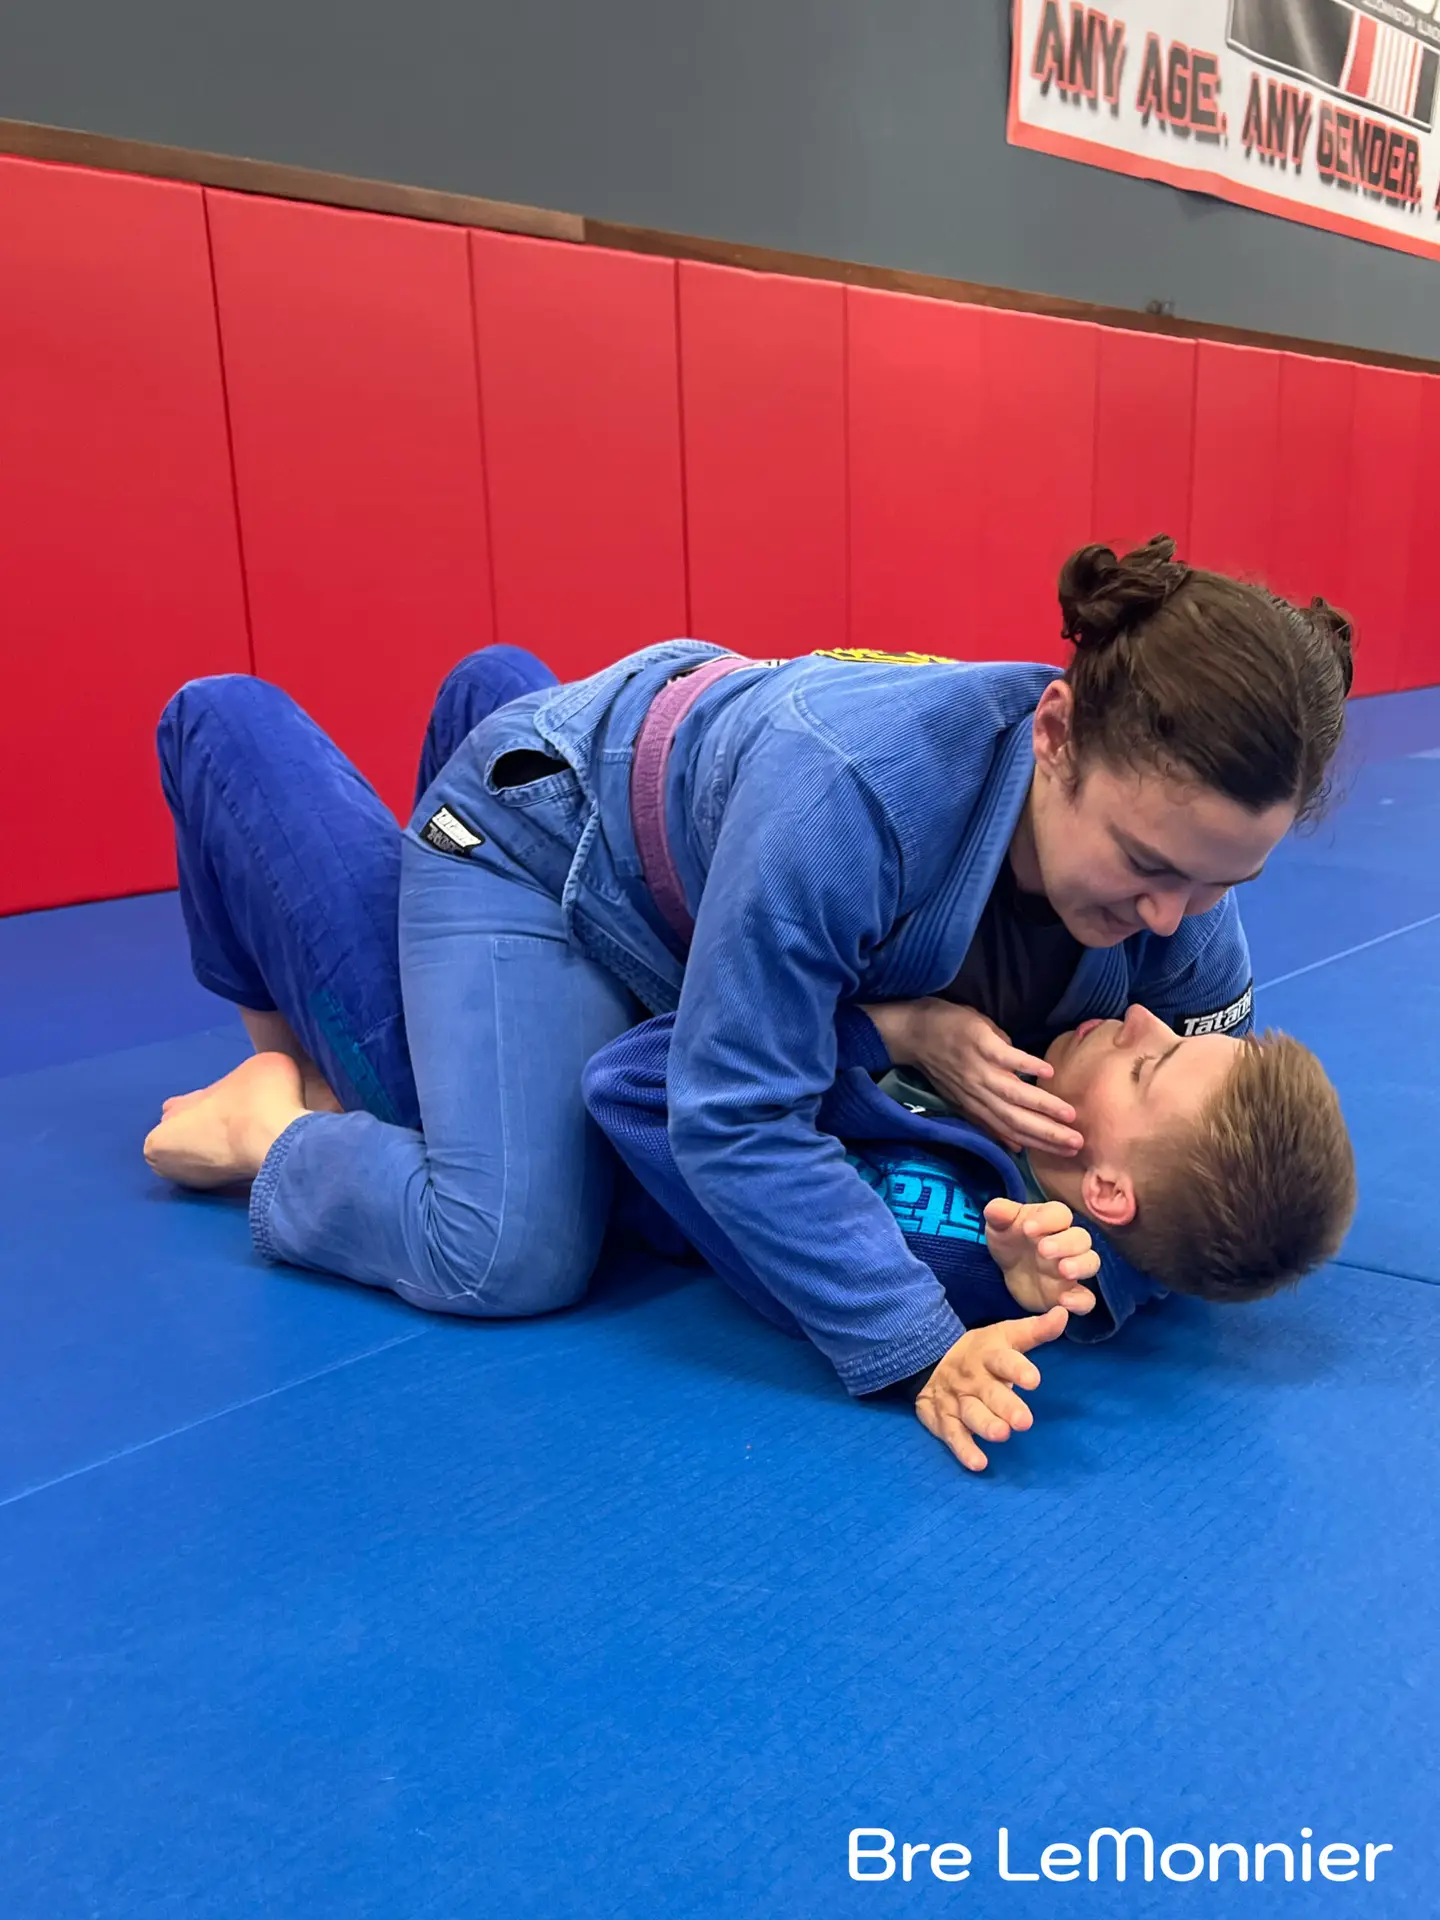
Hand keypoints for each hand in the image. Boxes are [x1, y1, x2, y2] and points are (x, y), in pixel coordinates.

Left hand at [894, 1001, 1082, 1155]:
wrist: (912, 1032)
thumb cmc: (941, 1062)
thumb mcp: (962, 1095)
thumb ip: (988, 1116)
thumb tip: (1016, 1144)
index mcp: (975, 1106)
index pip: (1011, 1131)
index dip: (1039, 1144)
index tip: (1067, 1153)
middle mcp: (978, 1094)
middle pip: (1016, 1121)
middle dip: (1048, 1134)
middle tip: (1076, 1142)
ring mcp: (979, 1070)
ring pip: (1014, 1095)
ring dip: (1042, 1106)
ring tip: (1069, 1114)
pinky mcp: (979, 1044)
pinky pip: (1006, 1058)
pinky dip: (1026, 1066)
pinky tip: (1048, 1073)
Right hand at [916, 1308, 1068, 1471]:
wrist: (928, 1360)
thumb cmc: (980, 1352)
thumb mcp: (1005, 1336)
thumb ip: (1035, 1330)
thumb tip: (1064, 1313)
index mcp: (989, 1355)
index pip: (1003, 1359)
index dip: (1017, 1369)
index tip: (1033, 1380)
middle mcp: (973, 1378)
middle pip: (989, 1392)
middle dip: (1005, 1406)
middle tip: (1024, 1421)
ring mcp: (957, 1399)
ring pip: (970, 1413)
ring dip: (985, 1425)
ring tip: (1002, 1435)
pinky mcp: (943, 1419)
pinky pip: (952, 1435)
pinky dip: (963, 1450)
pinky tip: (978, 1463)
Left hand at [984, 1196, 1097, 1315]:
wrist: (1009, 1273)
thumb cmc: (1010, 1241)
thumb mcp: (999, 1226)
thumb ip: (998, 1214)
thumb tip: (994, 1209)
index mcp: (1052, 1221)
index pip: (1060, 1213)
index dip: (1047, 1219)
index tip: (1027, 1229)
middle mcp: (1068, 1243)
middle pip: (1081, 1238)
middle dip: (1066, 1243)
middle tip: (1043, 1250)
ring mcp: (1072, 1268)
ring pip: (1091, 1263)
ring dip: (1081, 1266)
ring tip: (1064, 1270)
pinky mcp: (1071, 1293)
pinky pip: (1087, 1298)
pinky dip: (1080, 1301)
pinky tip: (1064, 1301)